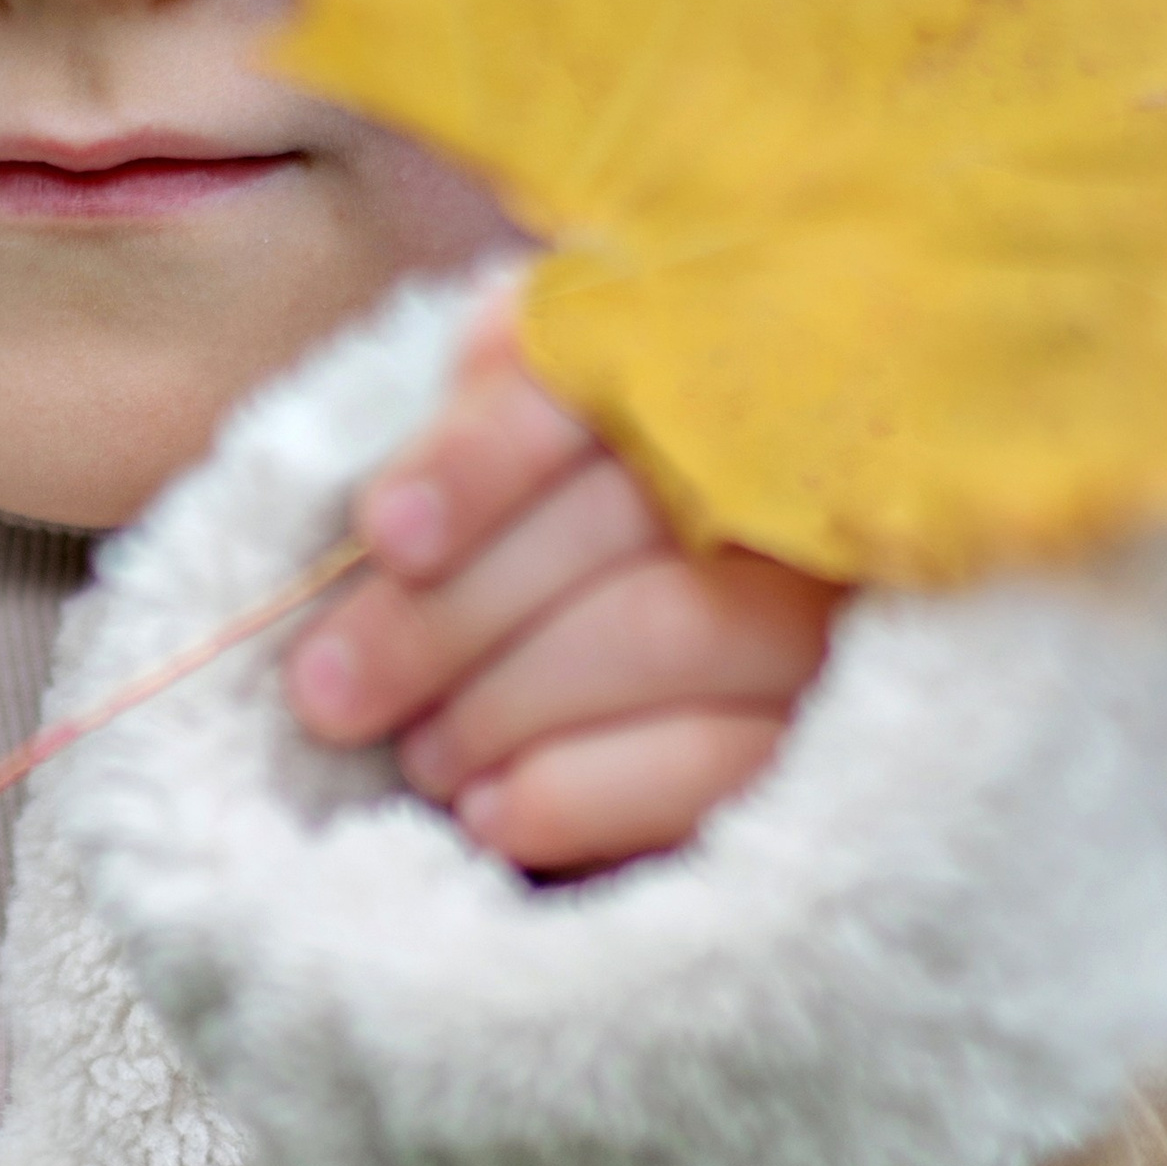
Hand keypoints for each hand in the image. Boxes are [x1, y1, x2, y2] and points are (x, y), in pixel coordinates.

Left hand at [284, 294, 843, 875]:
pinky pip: (721, 762)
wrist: (709, 624)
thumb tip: (382, 531)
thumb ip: (464, 432)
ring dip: (506, 705)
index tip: (386, 536)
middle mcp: (776, 456)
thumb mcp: (512, 431)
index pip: (587, 383)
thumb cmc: (558, 504)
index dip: (479, 458)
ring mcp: (825, 594)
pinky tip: (492, 812)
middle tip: (330, 693)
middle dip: (447, 618)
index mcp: (680, 353)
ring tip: (419, 756)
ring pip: (667, 628)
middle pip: (617, 519)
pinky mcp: (836, 726)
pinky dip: (583, 791)